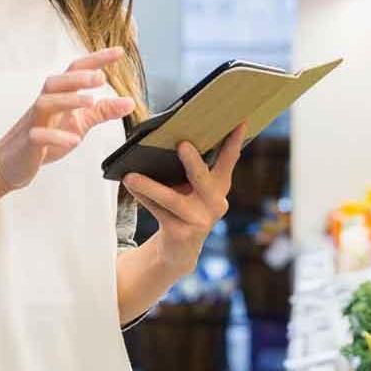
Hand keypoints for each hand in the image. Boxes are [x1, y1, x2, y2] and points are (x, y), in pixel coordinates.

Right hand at [0, 48, 138, 191]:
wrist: (10, 164)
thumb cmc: (44, 140)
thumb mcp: (78, 123)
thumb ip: (102, 112)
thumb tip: (129, 101)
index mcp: (58, 97)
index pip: (75, 71)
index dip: (96, 60)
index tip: (119, 52)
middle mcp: (44, 105)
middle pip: (56, 82)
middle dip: (77, 77)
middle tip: (101, 77)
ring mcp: (34, 123)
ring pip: (45, 103)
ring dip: (68, 100)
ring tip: (90, 102)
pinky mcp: (27, 144)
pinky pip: (38, 136)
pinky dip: (56, 136)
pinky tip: (74, 140)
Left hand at [123, 124, 247, 268]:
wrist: (179, 248)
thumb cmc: (182, 207)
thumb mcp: (191, 187)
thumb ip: (189, 168)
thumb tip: (166, 140)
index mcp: (219, 185)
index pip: (229, 159)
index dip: (235, 141)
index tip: (239, 121)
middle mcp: (215, 202)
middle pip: (203, 177)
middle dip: (193, 161)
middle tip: (182, 144)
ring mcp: (200, 219)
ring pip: (172, 199)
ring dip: (150, 186)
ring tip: (131, 176)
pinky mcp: (182, 233)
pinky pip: (158, 211)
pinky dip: (143, 198)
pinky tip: (130, 186)